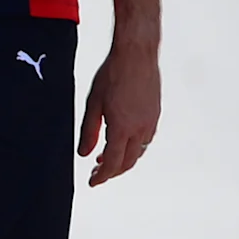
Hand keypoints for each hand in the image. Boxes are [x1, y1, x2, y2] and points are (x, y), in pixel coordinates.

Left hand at [80, 36, 159, 184]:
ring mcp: (151, 122)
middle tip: (96, 173)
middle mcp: (140, 129)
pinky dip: (133, 148)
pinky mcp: (155, 115)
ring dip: (123, 160)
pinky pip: (145, 140)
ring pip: (138, 152)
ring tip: (104, 158)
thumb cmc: (111, 76)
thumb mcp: (92, 104)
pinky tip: (122, 142)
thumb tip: (83, 154)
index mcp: (122, 128)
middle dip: (112, 172)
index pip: (112, 163)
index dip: (102, 176)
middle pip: (127, 161)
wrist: (136, 56)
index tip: (92, 182)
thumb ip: (88, 131)